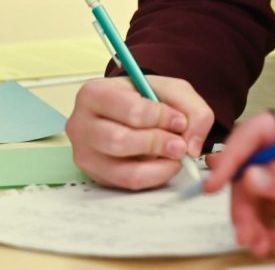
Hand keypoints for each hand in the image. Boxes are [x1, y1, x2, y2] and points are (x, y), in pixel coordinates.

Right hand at [66, 75, 212, 189]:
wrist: (131, 109)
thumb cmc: (146, 97)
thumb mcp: (174, 90)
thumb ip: (193, 110)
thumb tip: (192, 146)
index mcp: (95, 93)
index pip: (130, 110)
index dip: (160, 117)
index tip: (180, 120)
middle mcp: (81, 124)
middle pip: (119, 141)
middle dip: (157, 144)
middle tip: (180, 145)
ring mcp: (84, 153)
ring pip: (121, 169)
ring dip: (157, 165)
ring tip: (175, 155)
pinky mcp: (95, 174)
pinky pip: (125, 183)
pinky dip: (152, 177)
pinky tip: (165, 165)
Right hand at [206, 101, 274, 257]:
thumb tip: (249, 175)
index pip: (261, 130)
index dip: (233, 155)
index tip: (214, 187)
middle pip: (252, 165)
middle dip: (245, 202)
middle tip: (248, 236)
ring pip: (259, 190)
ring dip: (254, 221)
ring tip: (265, 249)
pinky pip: (272, 206)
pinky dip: (267, 227)